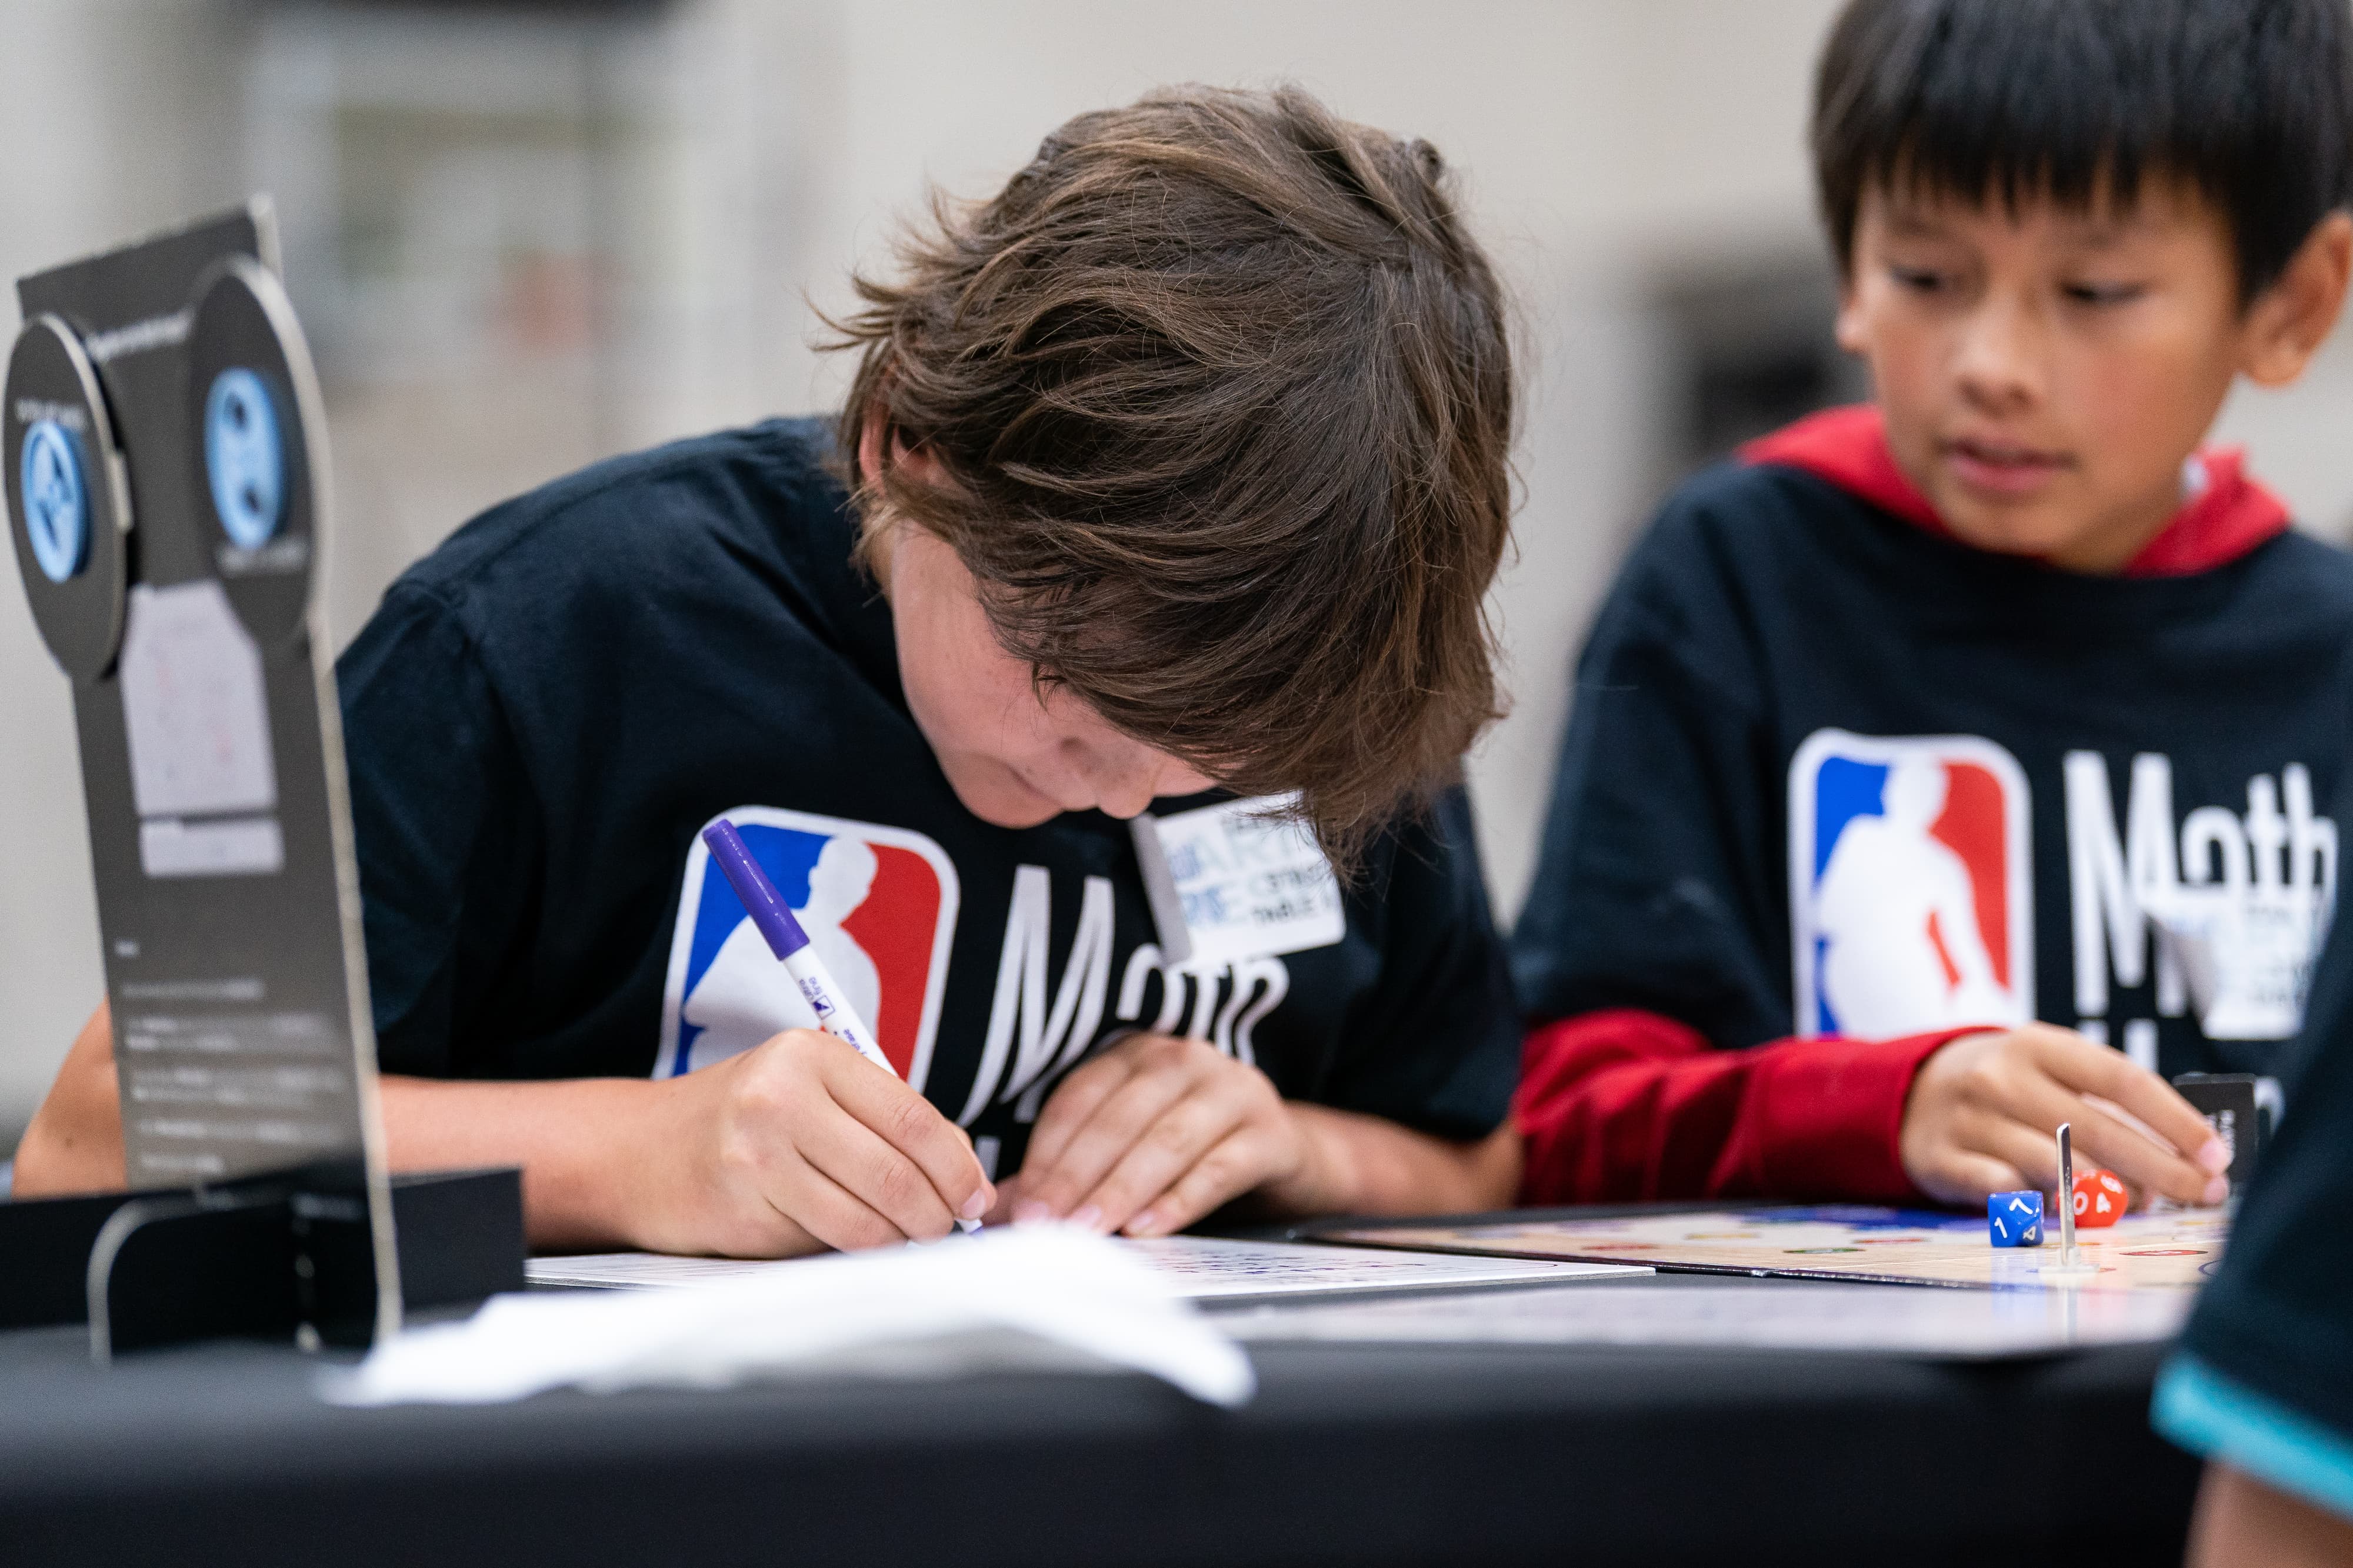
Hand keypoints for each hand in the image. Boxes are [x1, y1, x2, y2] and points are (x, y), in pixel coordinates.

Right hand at [639, 1028, 992, 1256]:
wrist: (641, 1151)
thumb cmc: (746, 1120)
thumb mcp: (815, 1091)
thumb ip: (889, 1121)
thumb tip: (968, 1177)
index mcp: (813, 1054)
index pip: (913, 1118)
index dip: (958, 1167)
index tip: (978, 1197)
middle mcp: (782, 1095)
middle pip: (896, 1173)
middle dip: (937, 1213)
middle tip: (948, 1227)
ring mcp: (757, 1153)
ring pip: (865, 1220)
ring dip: (899, 1240)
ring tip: (905, 1237)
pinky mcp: (741, 1206)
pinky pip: (823, 1243)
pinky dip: (851, 1250)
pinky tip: (851, 1240)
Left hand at [1011, 1032, 1309, 1237]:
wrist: (1287, 1154)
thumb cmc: (1195, 1149)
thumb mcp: (1130, 1149)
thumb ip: (1070, 1172)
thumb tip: (1005, 1210)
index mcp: (1138, 1055)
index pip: (1080, 1099)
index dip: (1046, 1154)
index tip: (1024, 1205)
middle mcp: (1185, 1060)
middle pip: (1118, 1119)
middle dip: (1076, 1176)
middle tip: (1048, 1224)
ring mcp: (1233, 1091)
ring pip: (1167, 1140)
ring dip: (1122, 1189)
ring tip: (1090, 1229)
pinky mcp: (1270, 1132)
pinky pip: (1220, 1167)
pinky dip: (1181, 1200)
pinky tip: (1150, 1227)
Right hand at [1899, 1023, 2231, 1207]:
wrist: (1907, 1093)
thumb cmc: (2005, 1088)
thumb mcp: (2047, 1073)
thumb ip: (2102, 1107)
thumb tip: (2176, 1163)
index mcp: (2038, 1045)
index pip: (2120, 1079)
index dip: (2174, 1118)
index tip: (2215, 1154)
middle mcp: (2001, 1077)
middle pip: (2096, 1128)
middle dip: (2161, 1167)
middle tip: (2205, 1194)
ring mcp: (1968, 1119)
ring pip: (2053, 1164)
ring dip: (2109, 1193)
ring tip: (2143, 1206)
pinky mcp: (1941, 1159)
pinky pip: (2001, 1192)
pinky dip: (2039, 1206)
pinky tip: (2067, 1214)